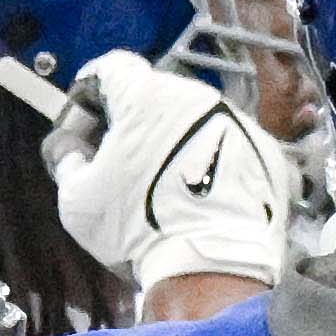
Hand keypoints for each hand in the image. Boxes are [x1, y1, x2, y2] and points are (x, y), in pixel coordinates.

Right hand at [48, 48, 294, 298]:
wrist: (210, 268)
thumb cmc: (138, 229)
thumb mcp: (77, 197)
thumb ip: (67, 157)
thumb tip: (70, 148)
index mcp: (145, 95)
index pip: (112, 67)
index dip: (92, 90)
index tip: (87, 120)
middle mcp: (197, 96)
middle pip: (157, 93)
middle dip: (136, 120)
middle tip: (122, 159)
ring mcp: (239, 122)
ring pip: (198, 119)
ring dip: (179, 140)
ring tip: (166, 184)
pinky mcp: (267, 152)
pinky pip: (232, 146)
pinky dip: (215, 161)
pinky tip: (203, 196)